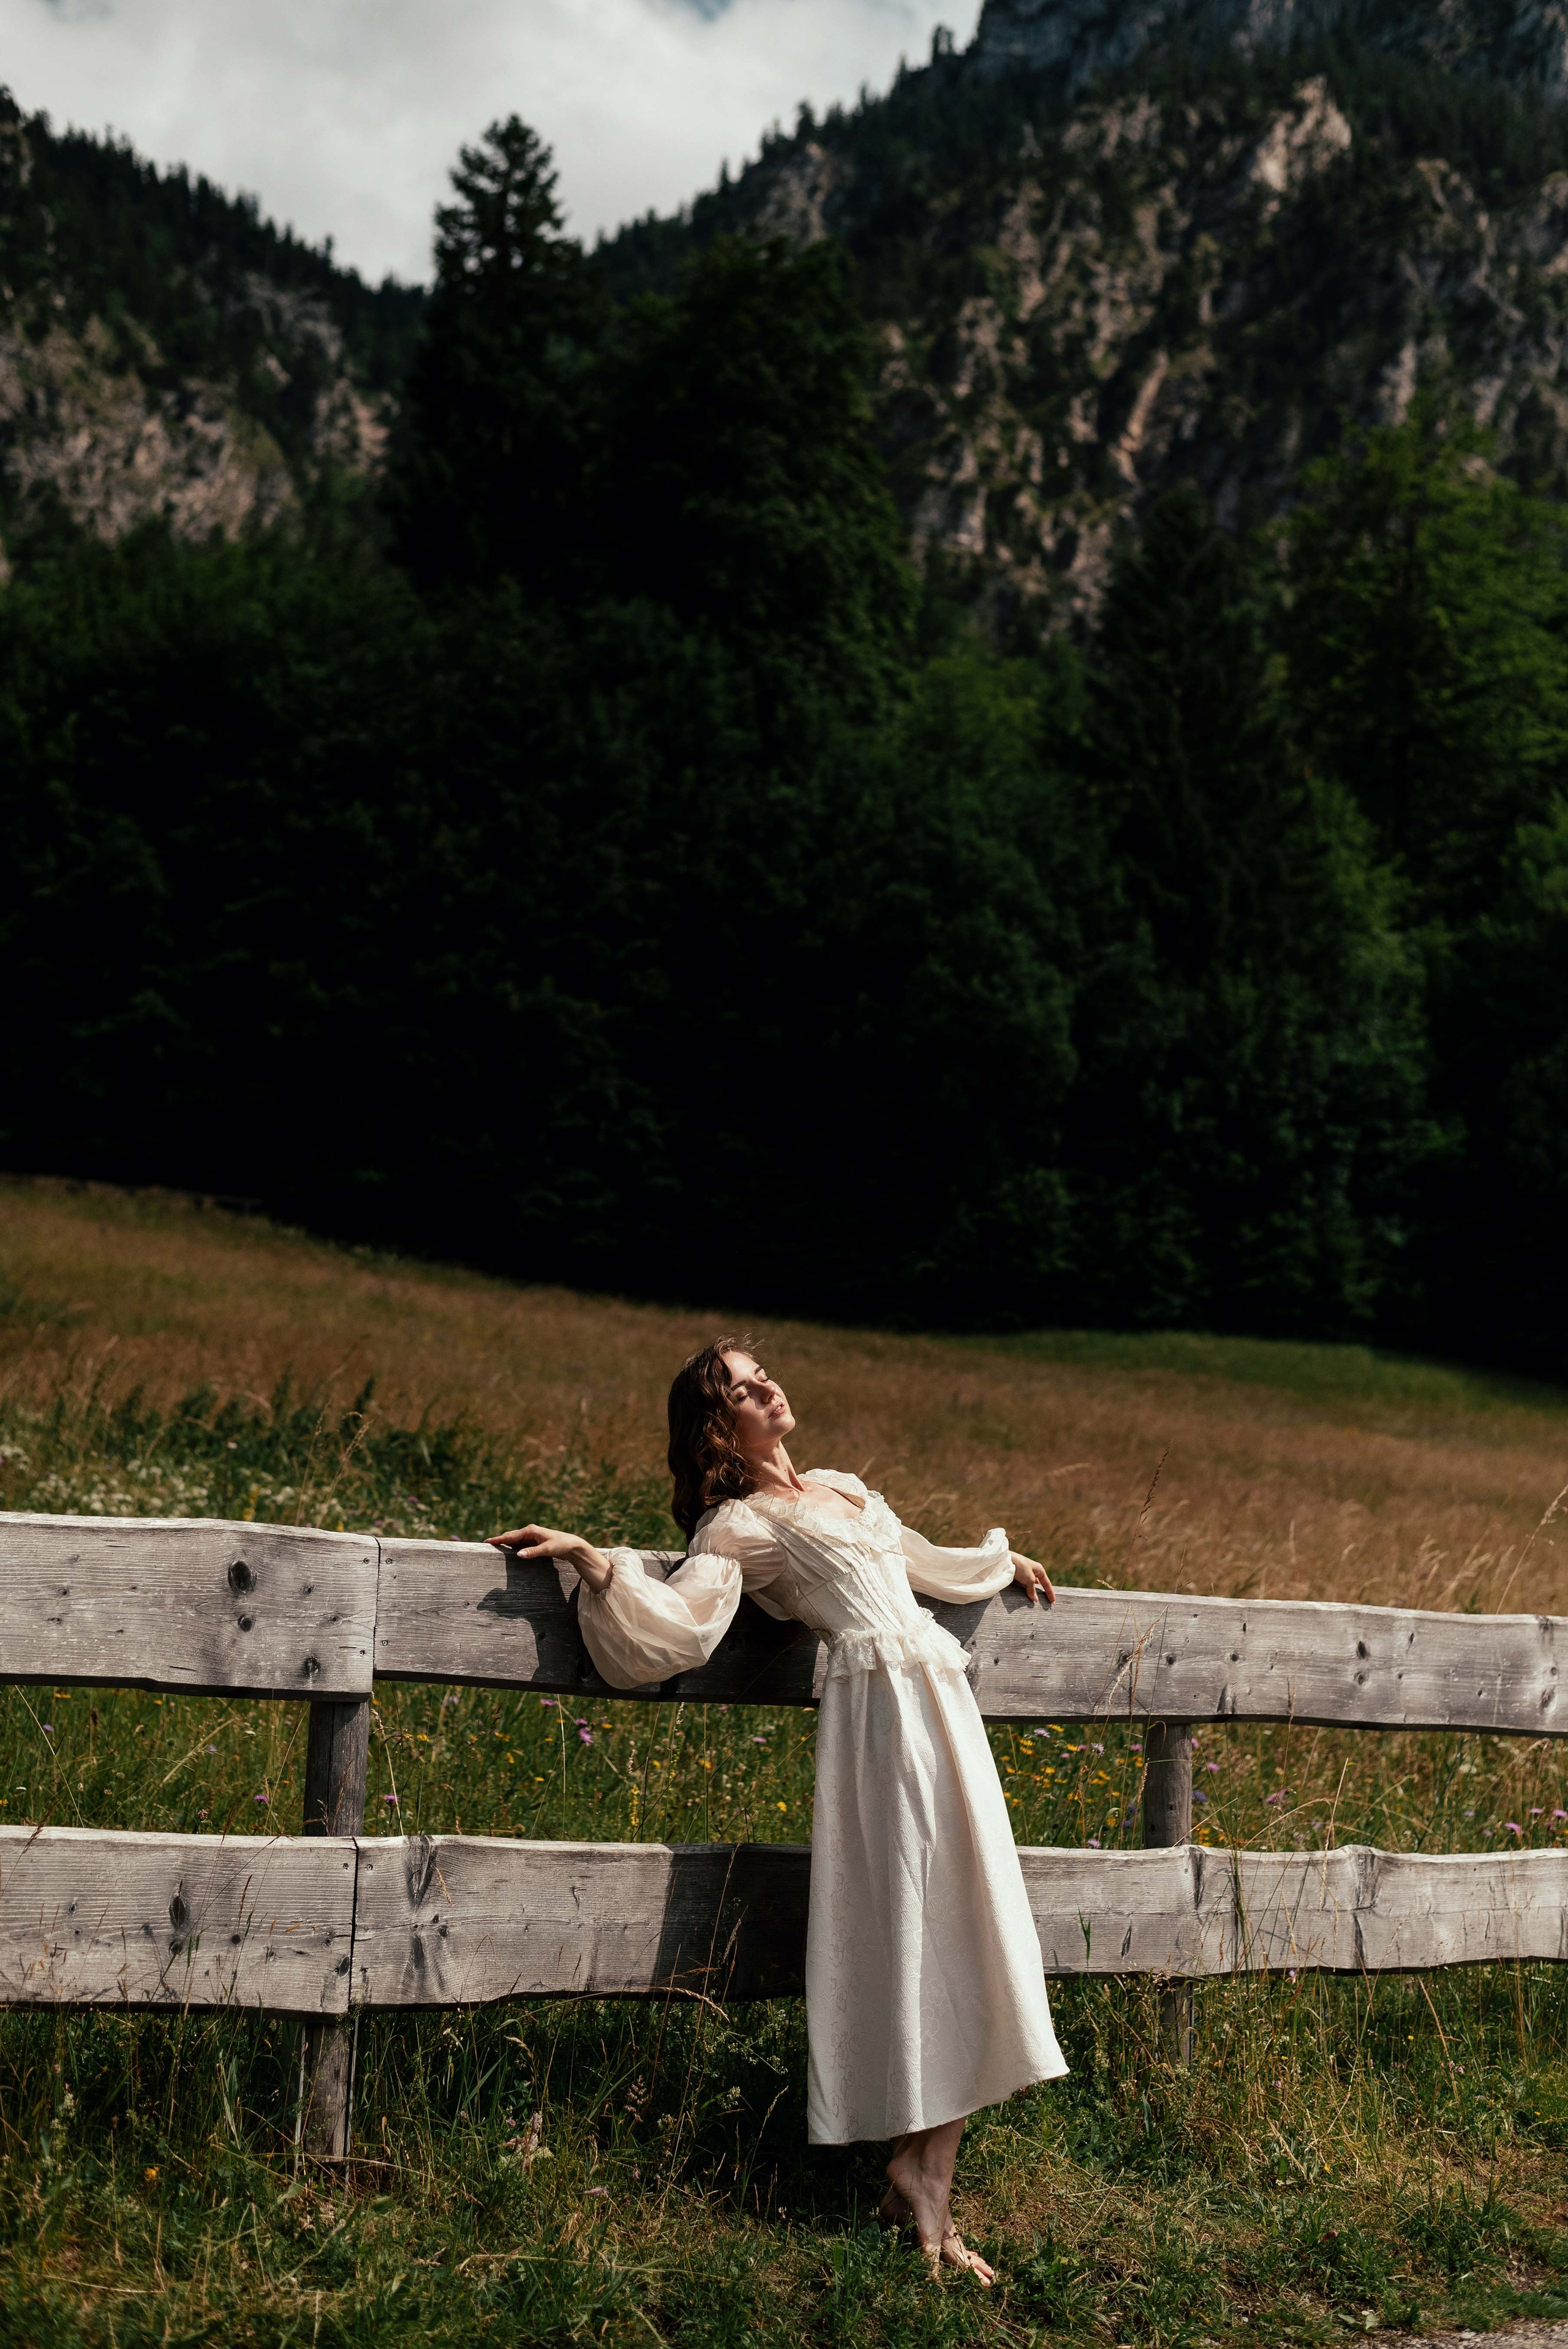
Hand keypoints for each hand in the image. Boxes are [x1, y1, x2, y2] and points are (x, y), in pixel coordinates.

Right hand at [487, 1522, 613, 1594]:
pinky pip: (521, 1544)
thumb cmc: (561, 1545)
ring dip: (506, 1543)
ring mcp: (532, 1536)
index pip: (510, 1536)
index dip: (498, 1539)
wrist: (573, 1545)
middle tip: (487, 1544)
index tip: (487, 1541)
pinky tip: (509, 1551)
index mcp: (531, 1530)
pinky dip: (513, 1547)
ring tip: (494, 1547)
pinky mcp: (535, 1542)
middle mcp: (530, 1531)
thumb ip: (532, 1552)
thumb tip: (518, 1555)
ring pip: (515, 1540)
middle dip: (499, 1540)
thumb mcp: (547, 1549)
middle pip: (511, 1536)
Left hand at [1010, 1550, 1054, 1606]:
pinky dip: (1026, 1590)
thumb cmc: (1020, 1566)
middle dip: (1042, 1593)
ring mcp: (1025, 1573)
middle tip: (1046, 1603)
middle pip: (1040, 1584)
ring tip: (1035, 1601)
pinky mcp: (1017, 1575)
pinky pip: (1024, 1585)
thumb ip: (1032, 1590)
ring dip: (1033, 1592)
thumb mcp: (1029, 1579)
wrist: (1004, 1560)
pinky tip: (1026, 1595)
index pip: (1047, 1583)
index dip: (1050, 1593)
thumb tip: (1035, 1600)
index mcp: (1039, 1569)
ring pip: (1031, 1585)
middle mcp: (1033, 1570)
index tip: (1053, 1602)